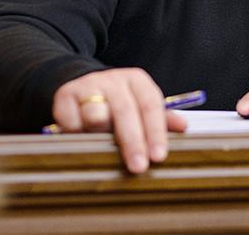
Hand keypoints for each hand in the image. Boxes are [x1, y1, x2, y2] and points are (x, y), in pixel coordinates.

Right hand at [51, 68, 186, 173]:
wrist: (82, 84)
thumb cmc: (119, 101)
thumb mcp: (141, 104)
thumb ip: (161, 117)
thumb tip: (183, 126)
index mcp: (137, 80)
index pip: (151, 106)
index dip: (155, 132)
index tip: (158, 156)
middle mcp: (114, 80)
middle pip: (126, 112)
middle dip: (133, 142)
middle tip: (138, 167)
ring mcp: (88, 86)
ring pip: (96, 116)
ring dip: (99, 134)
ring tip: (100, 138)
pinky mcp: (65, 95)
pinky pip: (72, 124)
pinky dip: (77, 133)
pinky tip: (81, 133)